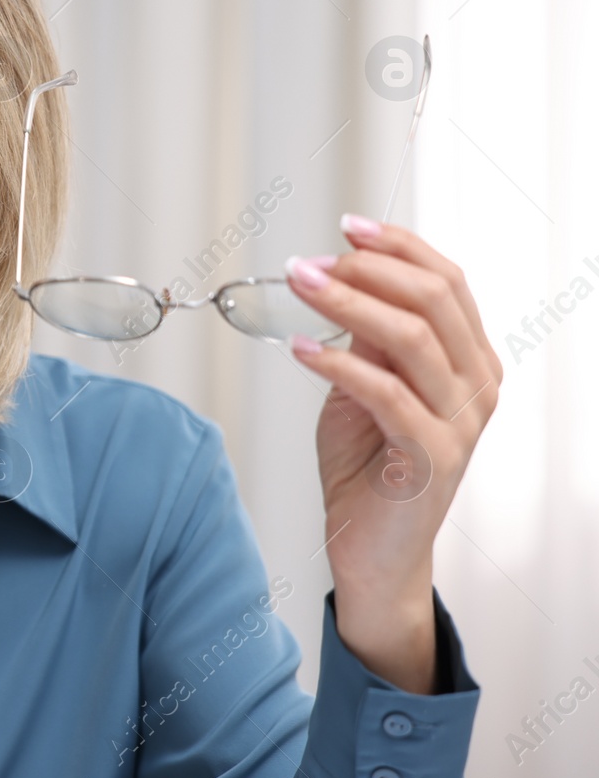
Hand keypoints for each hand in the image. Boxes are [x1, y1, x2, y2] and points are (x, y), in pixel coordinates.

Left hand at [284, 213, 501, 692]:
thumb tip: (346, 281)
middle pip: (434, 299)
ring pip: (410, 339)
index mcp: (470, 360)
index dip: (399, 247)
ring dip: (346, 305)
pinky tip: (300, 348)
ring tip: (300, 287)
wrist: (373, 551)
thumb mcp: (364, 387)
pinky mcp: (431, 457)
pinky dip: (337, 364)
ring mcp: (460, 422)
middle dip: (368, 269)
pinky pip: (385, 393)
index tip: (349, 226)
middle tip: (310, 262)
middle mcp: (477, 386)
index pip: (448, 282)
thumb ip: (367, 340)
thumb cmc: (368, 468)